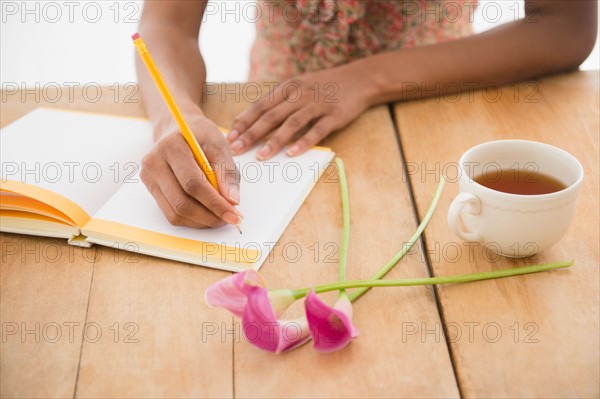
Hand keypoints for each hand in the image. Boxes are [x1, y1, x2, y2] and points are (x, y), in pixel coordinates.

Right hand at [140, 114, 241, 227]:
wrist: (177, 130)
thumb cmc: (200, 136)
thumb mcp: (219, 144)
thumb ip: (228, 172)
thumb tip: (232, 201)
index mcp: (171, 147)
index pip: (193, 184)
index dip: (215, 203)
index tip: (235, 215)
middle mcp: (154, 163)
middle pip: (182, 203)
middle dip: (210, 216)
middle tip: (230, 219)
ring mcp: (149, 178)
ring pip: (176, 213)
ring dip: (202, 221)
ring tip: (220, 216)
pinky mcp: (151, 189)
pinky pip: (171, 214)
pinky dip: (192, 220)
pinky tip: (207, 214)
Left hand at [227, 63, 372, 159]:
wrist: (360, 79)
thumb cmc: (323, 87)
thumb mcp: (298, 87)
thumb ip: (277, 102)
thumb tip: (248, 120)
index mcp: (288, 87)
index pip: (261, 105)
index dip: (244, 121)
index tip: (229, 136)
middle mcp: (300, 94)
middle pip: (272, 115)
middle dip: (252, 133)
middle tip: (236, 149)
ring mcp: (318, 104)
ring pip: (292, 123)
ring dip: (275, 140)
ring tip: (261, 156)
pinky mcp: (335, 115)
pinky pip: (317, 130)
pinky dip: (304, 142)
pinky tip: (292, 154)